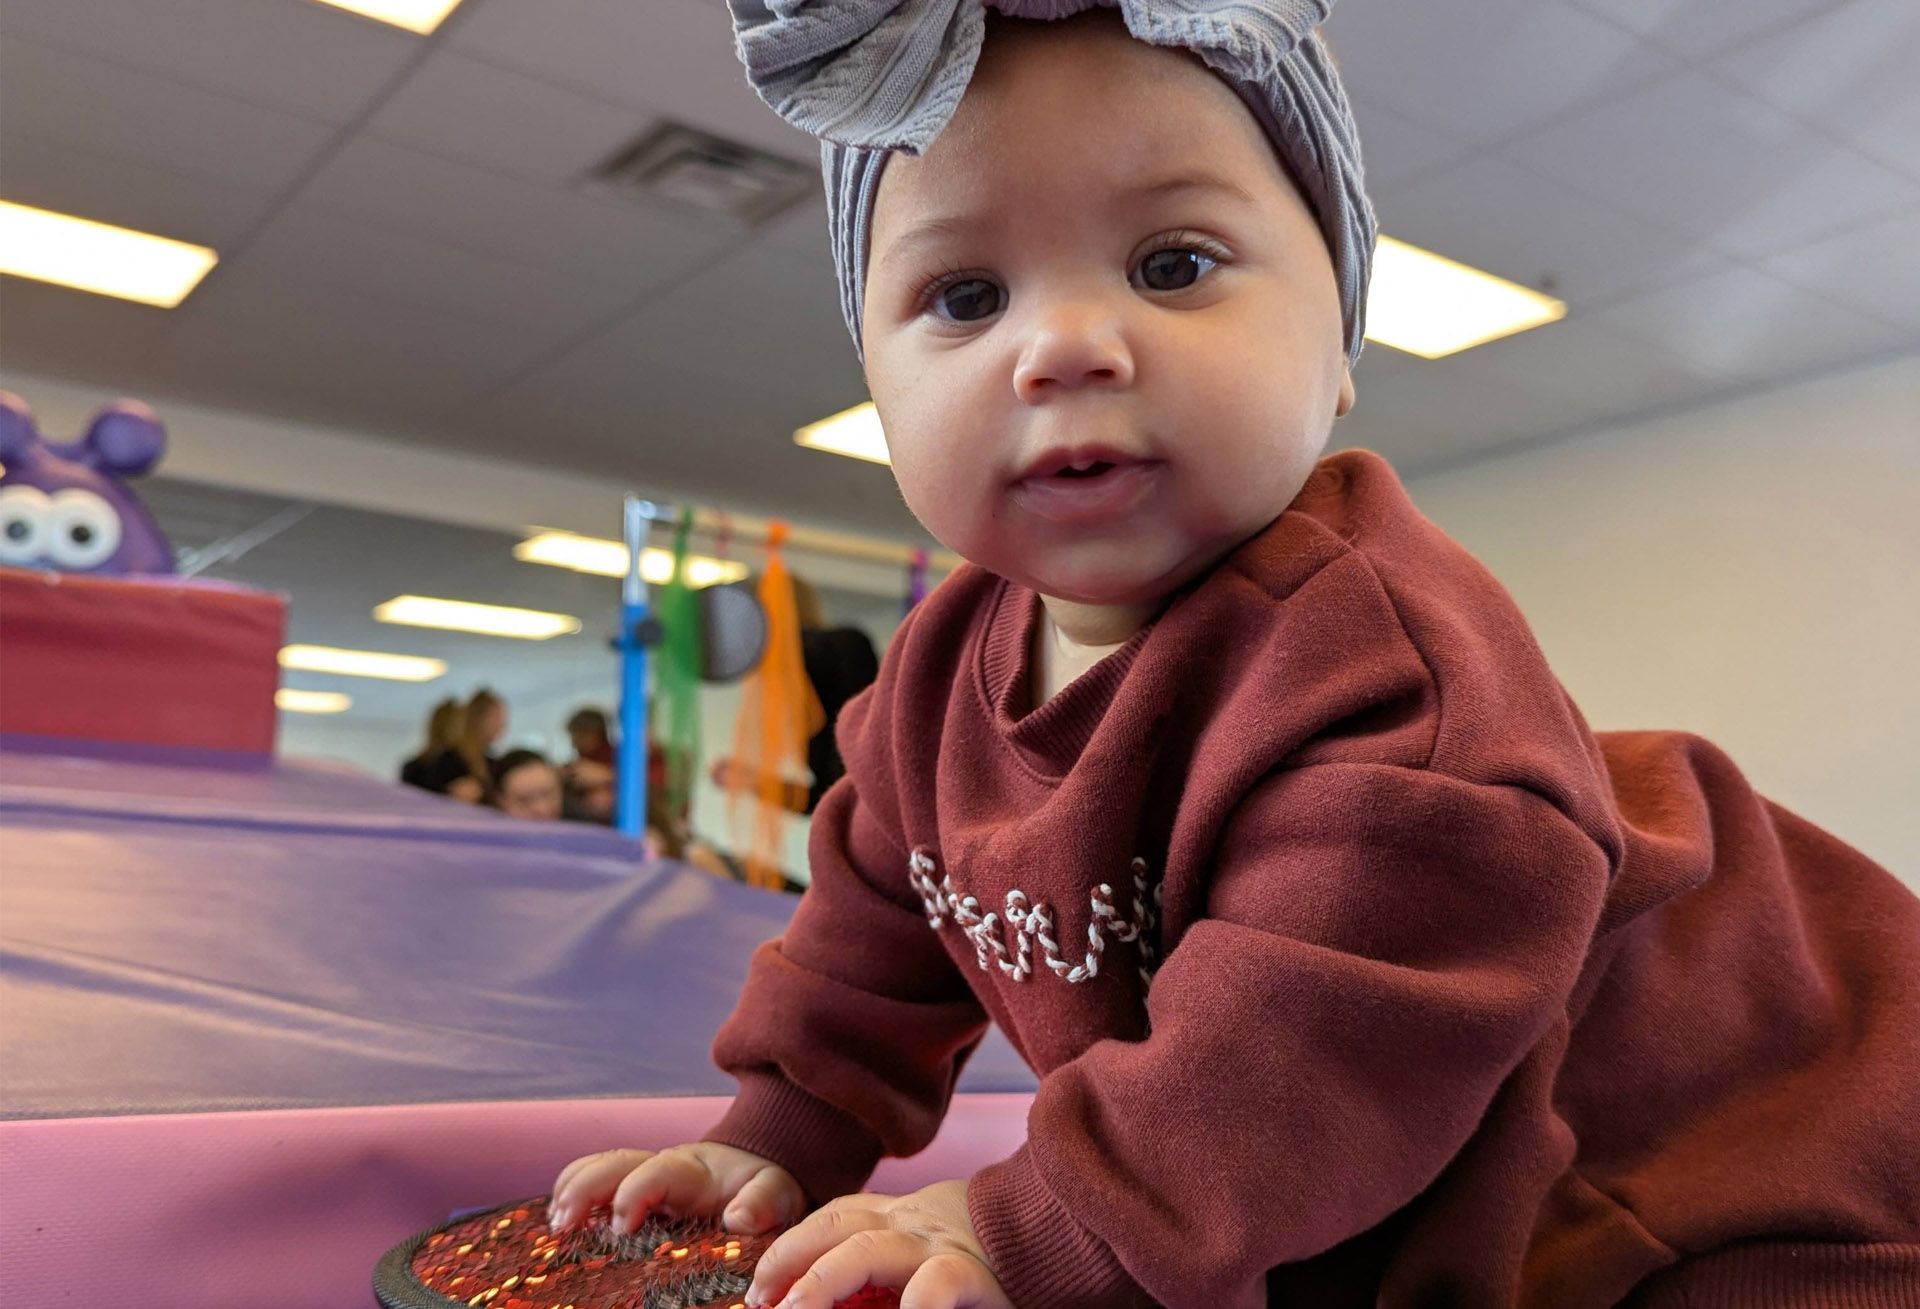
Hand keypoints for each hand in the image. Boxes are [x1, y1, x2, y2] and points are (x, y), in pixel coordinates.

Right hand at [548, 1141, 803, 1236]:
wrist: (757, 1177)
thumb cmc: (764, 1190)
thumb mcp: (777, 1194)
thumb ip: (763, 1202)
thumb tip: (738, 1219)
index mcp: (694, 1170)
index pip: (657, 1171)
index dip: (634, 1194)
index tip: (620, 1226)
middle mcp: (660, 1168)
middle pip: (614, 1163)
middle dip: (585, 1189)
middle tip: (563, 1225)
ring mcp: (641, 1178)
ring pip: (596, 1168)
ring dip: (570, 1191)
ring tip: (553, 1227)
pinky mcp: (631, 1193)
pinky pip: (592, 1183)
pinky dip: (570, 1197)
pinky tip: (556, 1228)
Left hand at [745, 1180, 1012, 1308]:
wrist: (1068, 1237)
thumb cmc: (996, 1261)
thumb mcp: (936, 1254)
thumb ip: (894, 1270)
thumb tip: (819, 1298)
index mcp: (907, 1220)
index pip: (839, 1216)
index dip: (792, 1245)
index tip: (762, 1284)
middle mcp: (919, 1226)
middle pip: (840, 1226)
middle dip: (791, 1259)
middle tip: (762, 1301)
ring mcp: (945, 1247)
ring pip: (869, 1251)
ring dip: (821, 1282)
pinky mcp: (976, 1278)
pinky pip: (935, 1288)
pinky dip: (910, 1307)